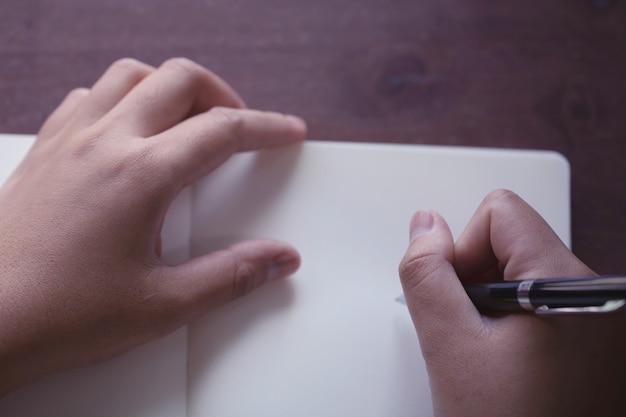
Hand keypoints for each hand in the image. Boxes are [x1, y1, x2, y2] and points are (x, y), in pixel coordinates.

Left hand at [0, 58, 305, 394]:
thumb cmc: (62, 316)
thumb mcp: (164, 304)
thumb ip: (232, 276)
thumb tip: (278, 259)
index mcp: (141, 176)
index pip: (223, 130)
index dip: (267, 126)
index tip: (288, 131)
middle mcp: (104, 144)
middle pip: (180, 79)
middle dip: (224, 95)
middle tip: (239, 128)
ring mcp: (69, 141)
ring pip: (130, 74)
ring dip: (171, 87)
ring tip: (188, 121)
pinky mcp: (45, 150)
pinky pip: (88, 96)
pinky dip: (122, 98)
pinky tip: (128, 131)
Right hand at [399, 189, 625, 416]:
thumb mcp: (450, 348)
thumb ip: (427, 275)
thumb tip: (425, 224)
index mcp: (570, 286)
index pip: (502, 212)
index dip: (463, 250)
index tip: (460, 301)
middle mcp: (599, 296)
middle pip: (513, 239)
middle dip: (476, 279)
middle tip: (473, 336)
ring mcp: (602, 319)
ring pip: (522, 270)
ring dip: (491, 304)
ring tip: (491, 355)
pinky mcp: (596, 337)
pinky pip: (540, 299)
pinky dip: (512, 320)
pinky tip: (507, 361)